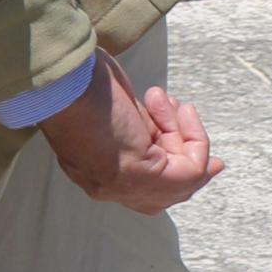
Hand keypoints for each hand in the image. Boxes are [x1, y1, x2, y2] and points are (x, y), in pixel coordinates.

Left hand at [36, 54, 220, 212]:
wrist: (62, 80)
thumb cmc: (80, 83)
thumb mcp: (114, 110)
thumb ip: (138, 129)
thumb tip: (163, 136)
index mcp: (96, 170)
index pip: (145, 192)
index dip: (178, 176)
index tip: (209, 161)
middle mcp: (111, 185)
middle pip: (168, 191)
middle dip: (192, 163)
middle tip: (205, 142)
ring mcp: (127, 187)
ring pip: (184, 178)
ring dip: (182, 132)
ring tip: (161, 99)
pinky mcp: (146, 178)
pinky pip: (192, 169)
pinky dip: (192, 136)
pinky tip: (174, 106)